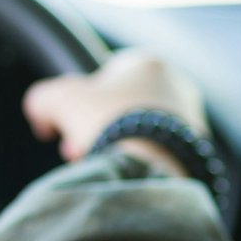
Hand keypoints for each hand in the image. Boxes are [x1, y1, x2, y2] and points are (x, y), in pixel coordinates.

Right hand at [22, 49, 209, 172]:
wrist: (151, 167)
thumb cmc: (105, 123)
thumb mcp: (58, 100)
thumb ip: (43, 98)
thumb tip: (42, 112)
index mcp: (150, 63)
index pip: (107, 74)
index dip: (80, 99)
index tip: (66, 122)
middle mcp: (178, 87)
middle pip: (122, 107)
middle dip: (94, 127)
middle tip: (74, 149)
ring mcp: (192, 122)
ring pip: (139, 133)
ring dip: (112, 148)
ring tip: (93, 167)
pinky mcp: (198, 154)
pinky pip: (156, 156)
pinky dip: (136, 165)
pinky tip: (120, 178)